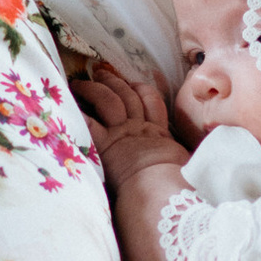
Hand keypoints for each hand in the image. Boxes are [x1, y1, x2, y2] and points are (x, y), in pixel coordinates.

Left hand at [73, 59, 187, 192]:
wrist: (162, 188)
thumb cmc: (175, 182)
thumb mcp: (183, 166)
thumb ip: (180, 159)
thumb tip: (192, 162)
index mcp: (158, 132)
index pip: (150, 100)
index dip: (140, 87)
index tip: (132, 81)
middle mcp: (138, 127)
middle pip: (126, 94)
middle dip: (113, 80)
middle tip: (100, 71)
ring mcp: (121, 133)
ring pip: (108, 100)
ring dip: (94, 88)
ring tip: (80, 82)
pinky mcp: (106, 144)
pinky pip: (89, 123)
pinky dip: (78, 113)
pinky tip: (67, 104)